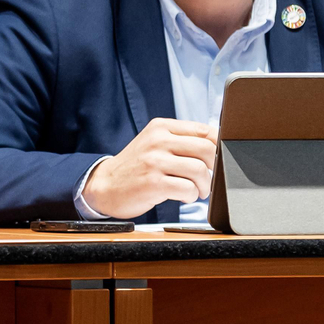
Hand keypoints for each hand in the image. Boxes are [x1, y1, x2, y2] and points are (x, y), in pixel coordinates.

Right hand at [81, 118, 217, 218]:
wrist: (104, 185)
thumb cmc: (136, 166)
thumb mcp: (154, 143)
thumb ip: (181, 140)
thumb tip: (217, 146)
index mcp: (161, 127)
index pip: (204, 130)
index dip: (219, 146)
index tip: (218, 159)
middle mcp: (158, 140)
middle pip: (206, 149)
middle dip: (214, 168)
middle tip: (206, 178)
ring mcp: (154, 162)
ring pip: (199, 170)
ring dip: (204, 186)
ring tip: (196, 191)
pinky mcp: (153, 183)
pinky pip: (187, 189)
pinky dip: (191, 196)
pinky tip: (183, 196)